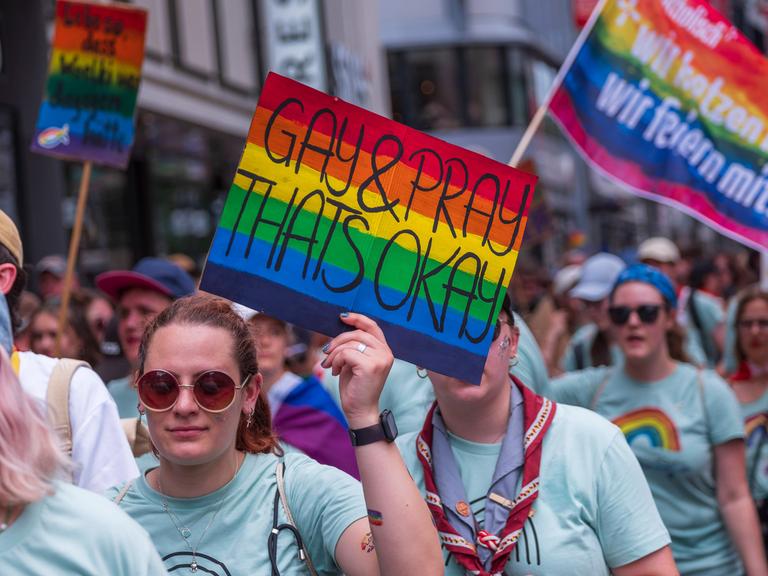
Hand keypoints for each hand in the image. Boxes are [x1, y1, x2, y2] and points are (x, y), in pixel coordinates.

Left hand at [321, 313, 393, 427]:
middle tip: (326, 352)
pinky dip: (336, 361)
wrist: (360, 411)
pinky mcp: (370, 366)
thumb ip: (353, 346)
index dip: (357, 318)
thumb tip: (340, 329)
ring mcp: (380, 359)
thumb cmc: (355, 387)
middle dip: (338, 340)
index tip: (341, 316)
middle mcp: (386, 353)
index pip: (372, 327)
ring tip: (330, 365)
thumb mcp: (354, 362)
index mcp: (384, 350)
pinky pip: (346, 353)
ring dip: (335, 353)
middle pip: (358, 333)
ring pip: (350, 343)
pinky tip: (334, 371)